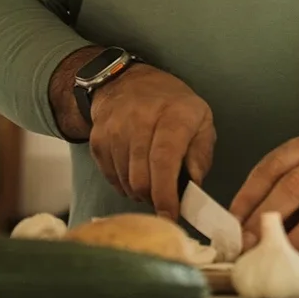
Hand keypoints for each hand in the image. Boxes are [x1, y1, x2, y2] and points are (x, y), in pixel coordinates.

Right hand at [87, 66, 215, 222]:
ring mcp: (114, 128)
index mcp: (173, 115)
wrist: (126, 81)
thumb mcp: (201, 121)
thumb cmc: (172, 105)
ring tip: (150, 182)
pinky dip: (123, 184)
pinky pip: (110, 176)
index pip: (164, 160)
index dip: (166, 193)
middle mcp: (140, 119)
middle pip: (141, 177)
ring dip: (139, 192)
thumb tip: (194, 186)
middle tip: (164, 200)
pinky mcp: (97, 138)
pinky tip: (134, 173)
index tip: (171, 216)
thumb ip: (201, 154)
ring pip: (125, 181)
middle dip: (154, 199)